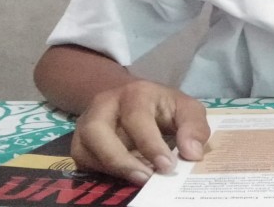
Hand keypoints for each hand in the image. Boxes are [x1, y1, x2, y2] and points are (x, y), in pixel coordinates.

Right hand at [71, 79, 209, 184]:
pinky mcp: (80, 144)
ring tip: (137, 180)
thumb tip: (192, 153)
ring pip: (83, 149)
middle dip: (120, 159)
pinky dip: (101, 173)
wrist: (133, 101)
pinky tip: (124, 179)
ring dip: (109, 169)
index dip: (150, 144)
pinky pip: (82, 162)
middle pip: (97, 130)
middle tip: (146, 178)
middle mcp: (104, 105)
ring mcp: (86, 124)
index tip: (167, 167)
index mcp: (134, 93)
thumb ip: (194, 126)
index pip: (136, 117)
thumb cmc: (163, 107)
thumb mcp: (186, 109)